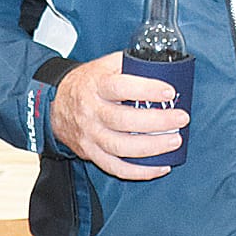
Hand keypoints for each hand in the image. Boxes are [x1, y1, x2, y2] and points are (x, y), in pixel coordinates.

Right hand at [47, 51, 189, 180]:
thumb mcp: (104, 65)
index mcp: (96, 85)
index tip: (169, 91)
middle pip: (124, 120)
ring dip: (152, 147)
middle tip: (181, 118)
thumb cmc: (88, 83)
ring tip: (175, 141)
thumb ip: (130, 64)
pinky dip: (139, 172)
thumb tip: (163, 65)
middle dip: (157, 122)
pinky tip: (160, 167)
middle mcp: (91, 111)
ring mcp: (90, 135)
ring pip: (121, 147)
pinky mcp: (90, 153)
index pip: (121, 87)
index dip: (146, 89)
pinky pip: (115, 168)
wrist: (54, 105)